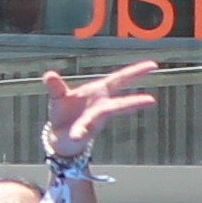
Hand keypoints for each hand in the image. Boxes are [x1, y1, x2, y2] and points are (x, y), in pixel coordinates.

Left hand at [42, 60, 157, 156]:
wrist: (58, 136)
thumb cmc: (63, 113)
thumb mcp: (57, 96)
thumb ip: (55, 86)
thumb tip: (49, 75)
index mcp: (98, 91)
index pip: (120, 79)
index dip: (135, 72)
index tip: (152, 66)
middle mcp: (101, 105)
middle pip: (121, 102)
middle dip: (135, 102)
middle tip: (151, 101)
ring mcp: (95, 120)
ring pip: (105, 116)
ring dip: (112, 116)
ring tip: (119, 123)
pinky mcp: (85, 132)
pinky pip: (82, 131)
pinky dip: (79, 133)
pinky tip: (76, 136)